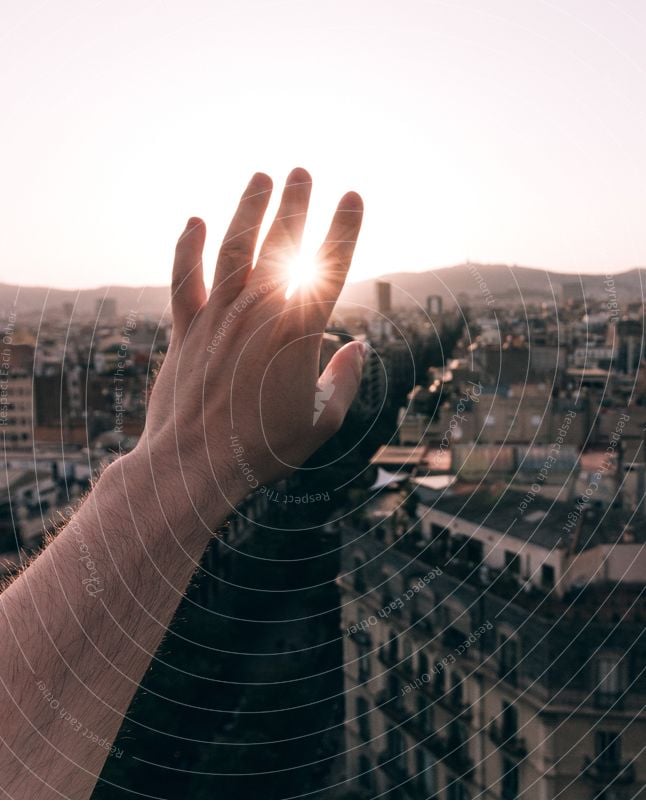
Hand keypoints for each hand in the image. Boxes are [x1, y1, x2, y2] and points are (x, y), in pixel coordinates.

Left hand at [138, 168, 364, 519]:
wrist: (195, 467)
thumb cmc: (264, 450)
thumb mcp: (322, 423)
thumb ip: (344, 380)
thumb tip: (359, 347)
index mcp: (299, 332)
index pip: (330, 267)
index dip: (344, 228)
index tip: (353, 197)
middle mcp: (259, 313)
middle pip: (281, 244)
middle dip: (296, 204)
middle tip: (304, 172)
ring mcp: (218, 317)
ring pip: (235, 248)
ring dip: (250, 209)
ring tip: (263, 177)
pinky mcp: (185, 329)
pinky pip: (185, 278)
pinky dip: (188, 247)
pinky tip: (196, 220)